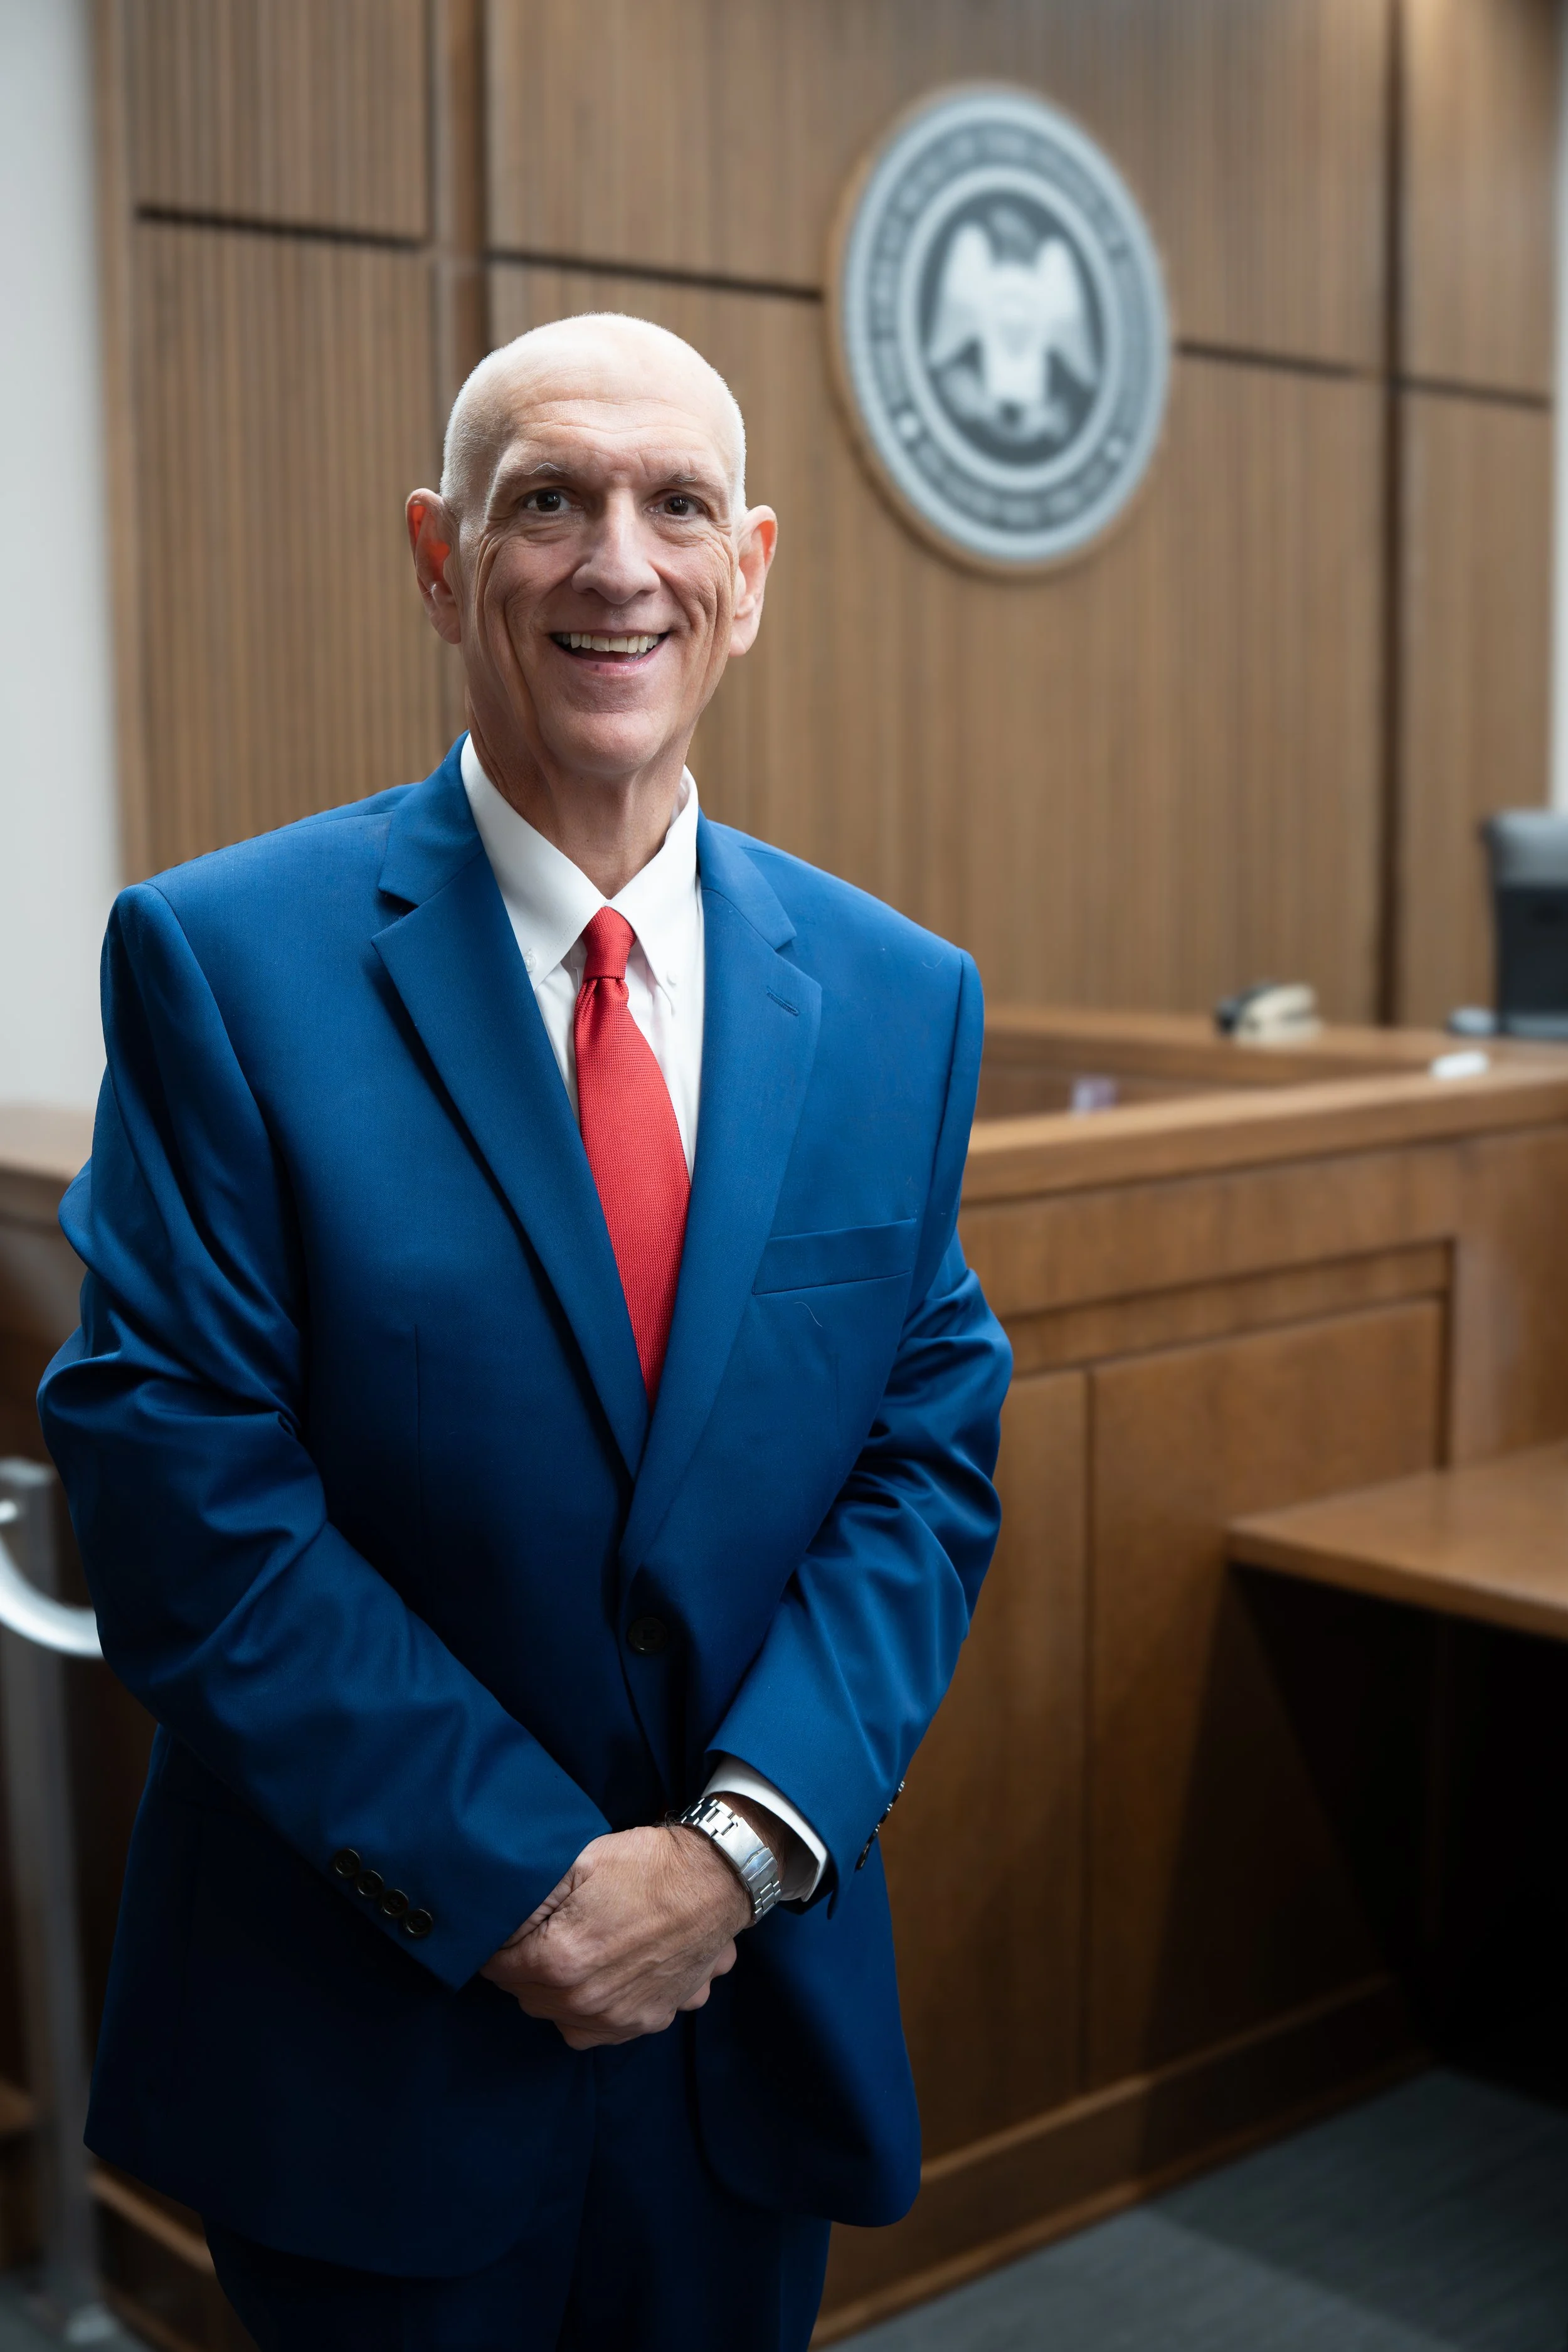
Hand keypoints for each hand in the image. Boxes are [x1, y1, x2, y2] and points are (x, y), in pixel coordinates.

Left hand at [480, 1821, 752, 2049]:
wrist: (716, 1879)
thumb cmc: (645, 1865)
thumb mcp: (577, 1863)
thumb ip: (529, 1899)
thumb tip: (493, 1917)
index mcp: (560, 1960)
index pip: (498, 1967)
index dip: (497, 1944)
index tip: (503, 1930)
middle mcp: (586, 2002)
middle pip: (527, 1996)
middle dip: (524, 1970)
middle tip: (538, 1937)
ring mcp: (620, 2018)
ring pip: (562, 2018)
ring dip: (557, 1994)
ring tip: (571, 1958)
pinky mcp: (648, 2021)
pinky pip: (600, 2030)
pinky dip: (594, 2010)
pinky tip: (604, 1978)